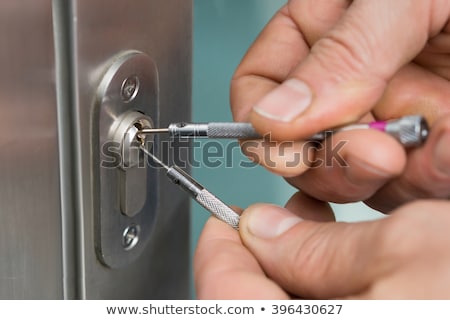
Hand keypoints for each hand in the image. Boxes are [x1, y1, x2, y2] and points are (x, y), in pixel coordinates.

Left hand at [195, 193, 449, 298]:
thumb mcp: (411, 254)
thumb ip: (318, 248)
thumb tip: (261, 231)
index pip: (222, 293)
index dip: (220, 247)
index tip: (227, 217)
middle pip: (257, 303)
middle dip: (268, 254)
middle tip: (287, 215)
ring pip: (301, 305)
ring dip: (306, 268)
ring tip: (327, 229)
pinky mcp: (390, 316)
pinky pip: (342, 308)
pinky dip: (338, 288)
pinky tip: (359, 262)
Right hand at [231, 0, 449, 210]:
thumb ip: (343, 50)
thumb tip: (273, 115)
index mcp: (325, 33)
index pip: (259, 85)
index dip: (260, 120)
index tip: (284, 142)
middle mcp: (348, 84)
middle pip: (298, 146)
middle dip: (328, 160)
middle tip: (373, 150)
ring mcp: (386, 121)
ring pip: (349, 176)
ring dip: (385, 176)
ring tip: (431, 148)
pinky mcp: (427, 152)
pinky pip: (408, 186)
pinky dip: (430, 178)